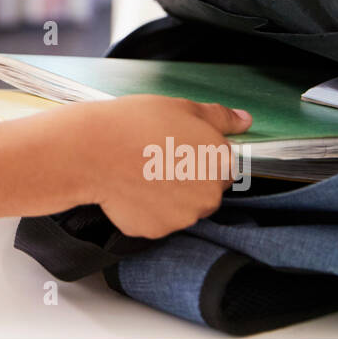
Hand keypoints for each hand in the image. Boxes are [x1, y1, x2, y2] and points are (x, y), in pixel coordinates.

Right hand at [78, 96, 253, 238]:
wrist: (92, 151)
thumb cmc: (134, 125)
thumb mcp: (182, 108)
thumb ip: (220, 117)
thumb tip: (245, 120)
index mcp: (221, 163)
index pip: (224, 164)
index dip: (200, 154)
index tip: (179, 146)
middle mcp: (209, 195)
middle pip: (205, 189)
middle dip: (187, 176)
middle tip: (157, 156)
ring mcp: (182, 217)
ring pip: (182, 207)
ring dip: (168, 194)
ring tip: (141, 171)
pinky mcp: (156, 230)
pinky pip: (156, 219)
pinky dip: (146, 208)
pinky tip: (130, 187)